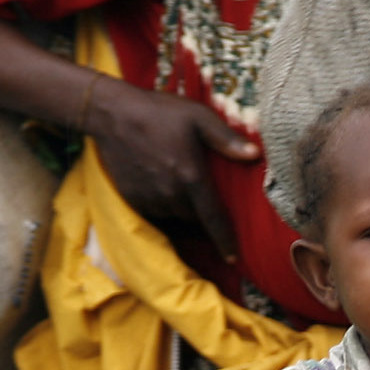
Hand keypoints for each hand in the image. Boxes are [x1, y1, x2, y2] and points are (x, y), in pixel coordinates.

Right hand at [87, 79, 261, 261]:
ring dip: (183, 212)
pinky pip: (155, 215)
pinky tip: (164, 190)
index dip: (225, 241)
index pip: (213, 219)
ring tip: (184, 193)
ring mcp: (149, 200)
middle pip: (195, 220)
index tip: (234, 258)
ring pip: (174, 219)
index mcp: (191, 177)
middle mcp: (170, 195)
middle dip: (203, 218)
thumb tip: (256, 155)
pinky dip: (164, 209)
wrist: (113, 114)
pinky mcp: (133, 200)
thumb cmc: (160, 111)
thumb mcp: (198, 116)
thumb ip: (227, 139)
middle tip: (207, 206)